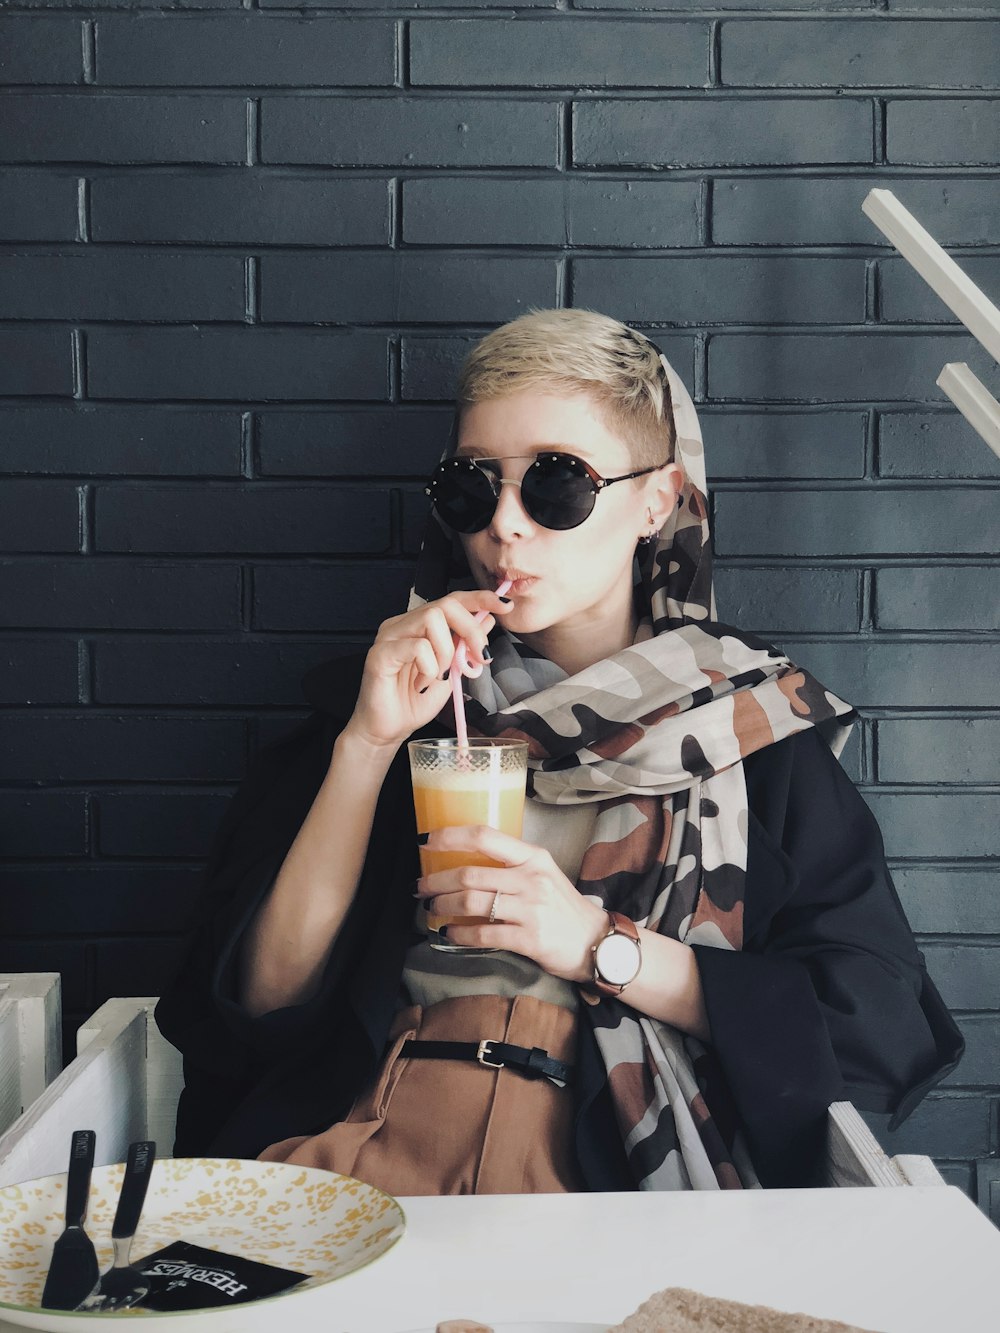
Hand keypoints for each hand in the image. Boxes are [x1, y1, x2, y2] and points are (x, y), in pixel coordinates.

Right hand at [344, 591, 511, 752]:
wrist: (389, 729)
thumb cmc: (415, 701)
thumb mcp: (451, 671)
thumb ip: (465, 646)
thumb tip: (488, 621)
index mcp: (419, 625)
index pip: (452, 600)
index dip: (480, 599)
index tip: (505, 606)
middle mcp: (402, 624)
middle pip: (445, 604)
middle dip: (470, 629)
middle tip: (478, 657)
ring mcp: (389, 636)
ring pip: (431, 620)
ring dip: (446, 651)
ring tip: (439, 675)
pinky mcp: (380, 653)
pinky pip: (417, 646)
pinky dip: (429, 667)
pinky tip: (422, 683)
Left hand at [415, 825, 608, 982]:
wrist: (597, 943)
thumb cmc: (564, 908)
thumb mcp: (543, 875)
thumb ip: (511, 866)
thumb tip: (464, 864)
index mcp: (533, 857)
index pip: (485, 837)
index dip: (449, 837)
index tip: (424, 841)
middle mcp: (532, 878)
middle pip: (470, 874)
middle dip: (436, 881)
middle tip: (420, 888)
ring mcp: (531, 909)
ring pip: (472, 902)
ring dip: (443, 906)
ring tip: (431, 910)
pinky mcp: (529, 939)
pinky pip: (483, 934)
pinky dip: (459, 934)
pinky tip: (449, 933)